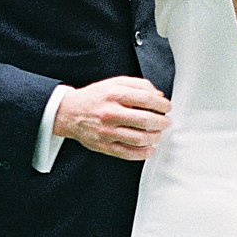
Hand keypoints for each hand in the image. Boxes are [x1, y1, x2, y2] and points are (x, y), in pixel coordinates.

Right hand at [55, 77, 170, 160]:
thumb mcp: (115, 83)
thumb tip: (159, 96)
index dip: (162, 105)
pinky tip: (149, 148)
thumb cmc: (95, 97)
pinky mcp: (104, 145)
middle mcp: (110, 113)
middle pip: (145, 120)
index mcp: (114, 94)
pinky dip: (143, 153)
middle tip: (166, 122)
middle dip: (162, 122)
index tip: (167, 108)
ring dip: (155, 137)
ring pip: (139, 138)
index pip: (146, 99)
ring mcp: (107, 131)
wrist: (69, 112)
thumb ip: (139, 85)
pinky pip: (128, 153)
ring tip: (158, 134)